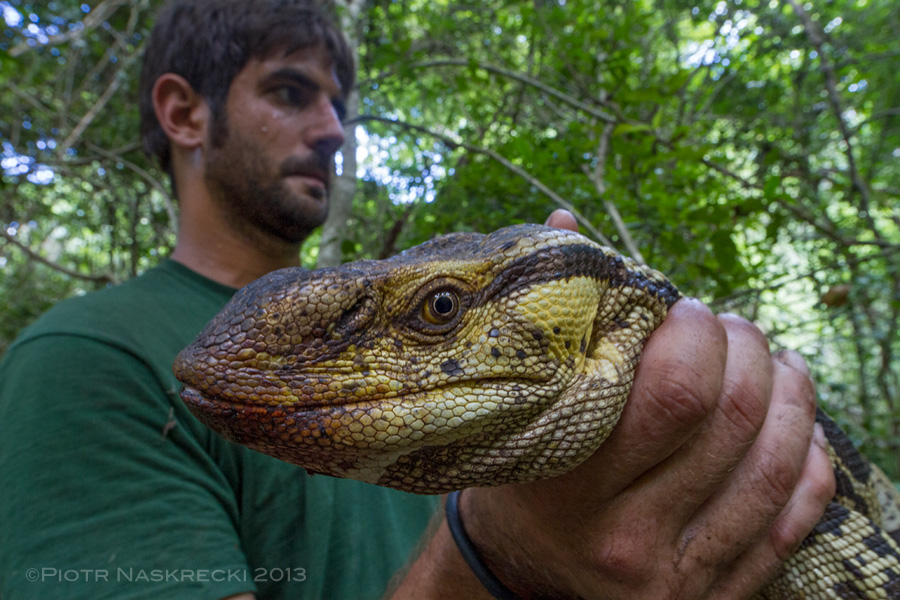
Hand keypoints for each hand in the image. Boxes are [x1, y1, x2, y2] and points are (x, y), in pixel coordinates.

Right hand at [451, 209, 835, 597]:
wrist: (521, 578)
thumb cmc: (518, 478)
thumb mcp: (513, 407)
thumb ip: (544, 319)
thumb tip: (565, 224)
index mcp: (571, 486)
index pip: (674, 394)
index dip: (699, 334)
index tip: (687, 310)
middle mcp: (626, 539)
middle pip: (733, 422)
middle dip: (748, 352)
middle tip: (734, 329)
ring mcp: (676, 575)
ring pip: (773, 467)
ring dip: (792, 395)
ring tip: (779, 361)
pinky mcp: (712, 597)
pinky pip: (790, 522)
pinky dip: (807, 461)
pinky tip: (798, 426)